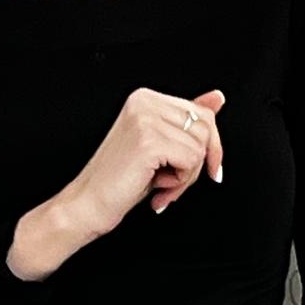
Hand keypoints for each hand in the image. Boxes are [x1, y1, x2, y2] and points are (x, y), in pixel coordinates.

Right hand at [60, 85, 227, 238]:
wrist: (87, 205)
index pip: (201, 114)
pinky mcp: (149, 141)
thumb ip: (186, 121)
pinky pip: (191, 160)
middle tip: (172, 184)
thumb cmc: (119, 181)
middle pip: (205, 128)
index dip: (207, 148)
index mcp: (146, 98)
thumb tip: (217, 99)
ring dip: (186, 177)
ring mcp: (146, 119)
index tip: (202, 170)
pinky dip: (179, 183)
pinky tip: (156, 188)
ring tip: (160, 187)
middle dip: (196, 164)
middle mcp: (145, 102)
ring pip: (200, 146)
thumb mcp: (160, 147)